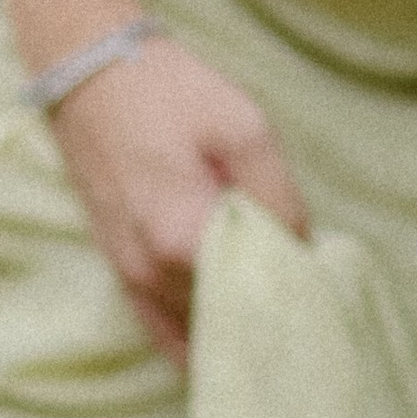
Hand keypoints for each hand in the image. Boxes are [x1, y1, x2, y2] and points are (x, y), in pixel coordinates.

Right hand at [45, 32, 308, 360]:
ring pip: (196, 334)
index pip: (259, 296)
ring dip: (235, 329)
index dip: (299, 292)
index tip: (329, 283)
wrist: (87, 70)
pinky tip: (230, 347)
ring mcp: (129, 277)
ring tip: (278, 317)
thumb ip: (278, 199)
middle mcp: (150, 272)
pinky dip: (198, 343)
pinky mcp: (119, 270)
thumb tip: (302, 253)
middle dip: (271, 315)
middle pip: (228, 320)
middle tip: (313, 301)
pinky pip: (162, 332)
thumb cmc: (169, 92)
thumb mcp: (245, 130)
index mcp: (182, 239)